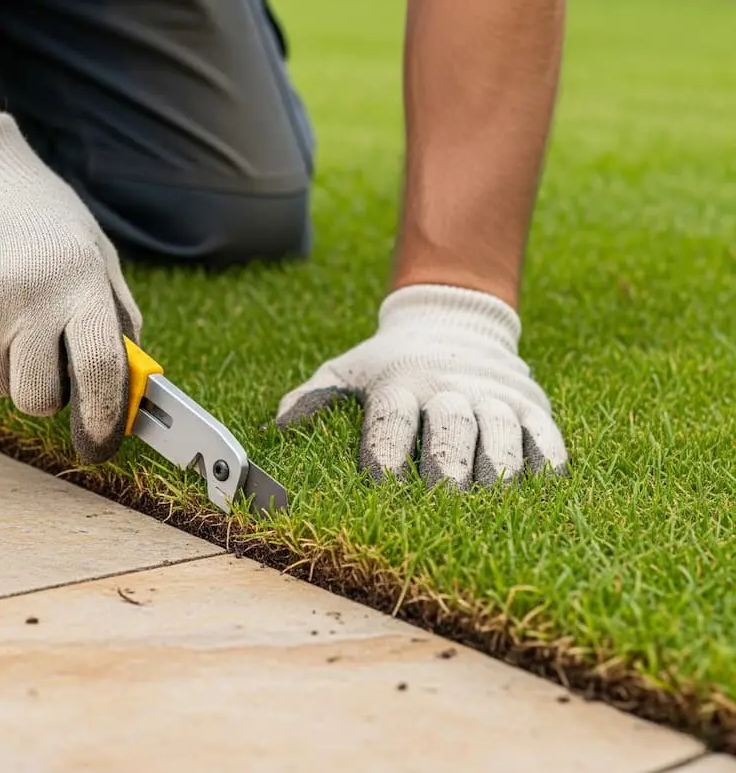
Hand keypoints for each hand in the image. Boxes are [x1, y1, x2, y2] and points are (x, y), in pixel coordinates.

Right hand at [0, 113, 140, 463]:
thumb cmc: (44, 221)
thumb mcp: (97, 255)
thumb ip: (116, 315)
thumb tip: (129, 377)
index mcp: (80, 284)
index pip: (99, 368)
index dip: (104, 415)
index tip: (101, 440)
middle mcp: (29, 300)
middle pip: (36, 398)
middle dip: (45, 395)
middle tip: (44, 360)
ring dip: (6, 368)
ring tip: (9, 314)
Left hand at [276, 285, 566, 489]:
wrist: (451, 318)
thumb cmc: (389, 362)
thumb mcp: (347, 369)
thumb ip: (315, 398)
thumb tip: (278, 429)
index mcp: (400, 382)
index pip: (392, 421)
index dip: (386, 456)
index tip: (382, 491)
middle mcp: (449, 387)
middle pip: (452, 431)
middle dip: (446, 471)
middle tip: (441, 505)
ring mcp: (495, 395)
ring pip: (502, 437)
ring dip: (497, 474)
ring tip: (489, 507)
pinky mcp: (532, 404)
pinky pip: (546, 438)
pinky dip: (545, 466)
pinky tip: (538, 492)